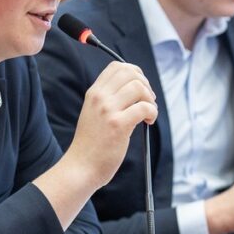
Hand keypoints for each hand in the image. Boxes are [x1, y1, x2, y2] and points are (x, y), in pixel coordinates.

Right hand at [63, 61, 157, 186]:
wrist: (81, 167)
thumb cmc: (91, 144)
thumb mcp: (93, 113)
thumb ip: (108, 99)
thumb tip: (136, 89)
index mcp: (94, 93)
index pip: (117, 67)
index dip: (134, 72)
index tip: (140, 87)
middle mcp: (100, 97)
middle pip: (130, 73)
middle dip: (145, 84)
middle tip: (147, 101)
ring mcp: (108, 110)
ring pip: (139, 87)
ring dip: (150, 99)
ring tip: (148, 113)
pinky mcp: (118, 124)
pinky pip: (144, 107)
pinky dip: (152, 113)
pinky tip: (148, 122)